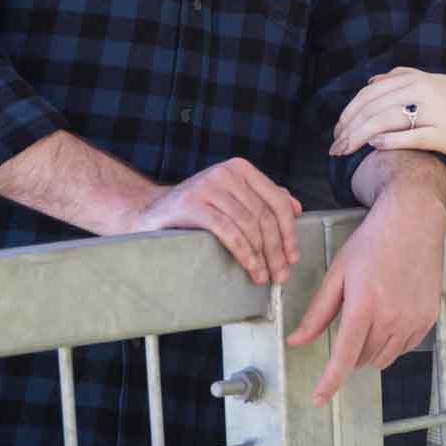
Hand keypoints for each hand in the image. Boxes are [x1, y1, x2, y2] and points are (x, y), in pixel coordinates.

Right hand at [131, 158, 300, 285]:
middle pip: (264, 215)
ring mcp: (208, 186)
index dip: (289, 231)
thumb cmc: (194, 210)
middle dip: (277, 249)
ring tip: (264, 276)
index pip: (276, 200)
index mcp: (240, 169)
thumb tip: (296, 208)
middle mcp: (226, 173)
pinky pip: (228, 231)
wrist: (149, 212)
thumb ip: (261, 199)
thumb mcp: (230, 198)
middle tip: (281, 274)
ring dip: (261, 256)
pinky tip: (250, 267)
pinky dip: (244, 253)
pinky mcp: (193, 204)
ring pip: (248, 225)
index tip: (293, 255)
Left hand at [286, 180, 445, 403]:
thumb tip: (295, 340)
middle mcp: (391, 318)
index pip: (343, 357)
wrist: (413, 222)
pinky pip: (404, 348)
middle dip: (350, 351)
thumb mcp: (338, 273)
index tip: (319, 399)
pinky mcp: (428, 319)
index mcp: (363, 306)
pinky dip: (391, 342)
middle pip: (362, 359)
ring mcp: (413, 320)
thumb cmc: (372, 243)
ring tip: (370, 315)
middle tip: (352, 317)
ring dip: (369, 349)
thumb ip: (317, 312)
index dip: (329, 382)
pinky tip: (389, 314)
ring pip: (383, 358)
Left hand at [329, 68, 445, 174]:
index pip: (376, 90)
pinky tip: (373, 148)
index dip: (352, 108)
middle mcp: (429, 90)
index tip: (339, 127)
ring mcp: (438, 112)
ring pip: (388, 119)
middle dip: (350, 124)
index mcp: (424, 79)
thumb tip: (373, 81)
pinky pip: (412, 136)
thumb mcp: (440, 88)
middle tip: (335, 144)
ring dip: (360, 135)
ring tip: (345, 149)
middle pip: (376, 103)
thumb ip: (408, 81)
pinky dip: (389, 141)